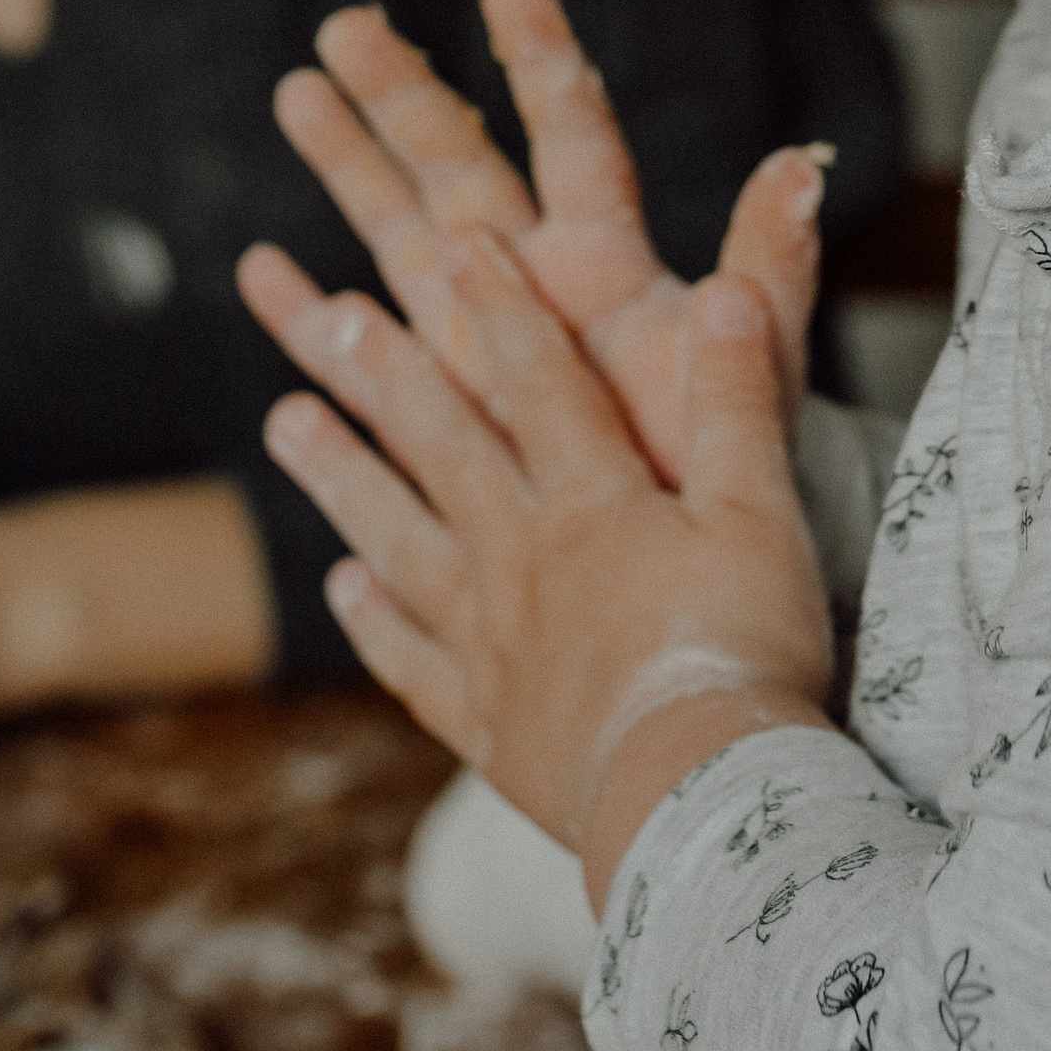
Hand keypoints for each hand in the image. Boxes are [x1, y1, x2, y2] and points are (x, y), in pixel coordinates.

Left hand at [236, 219, 833, 901]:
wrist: (700, 807)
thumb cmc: (745, 655)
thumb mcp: (762, 513)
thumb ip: (736, 402)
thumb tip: (725, 292)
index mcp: (597, 505)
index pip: (543, 382)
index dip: (505, 306)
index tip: (461, 243)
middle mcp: (526, 562)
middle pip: (447, 449)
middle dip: (390, 372)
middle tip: (325, 314)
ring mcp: (495, 648)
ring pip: (403, 542)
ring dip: (344, 477)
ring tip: (287, 422)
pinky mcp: (492, 730)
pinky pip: (415, 665)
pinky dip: (375, 624)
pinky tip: (346, 591)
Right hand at [272, 0, 825, 484]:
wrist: (695, 560)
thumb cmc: (733, 449)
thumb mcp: (761, 356)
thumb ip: (770, 266)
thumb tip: (804, 165)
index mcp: (606, 258)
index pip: (572, 137)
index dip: (542, 61)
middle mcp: (534, 279)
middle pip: (460, 166)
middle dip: (404, 93)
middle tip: (344, 25)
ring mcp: (481, 336)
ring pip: (401, 234)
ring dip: (349, 167)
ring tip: (296, 91)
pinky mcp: (444, 409)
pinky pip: (365, 356)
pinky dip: (313, 320)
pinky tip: (263, 274)